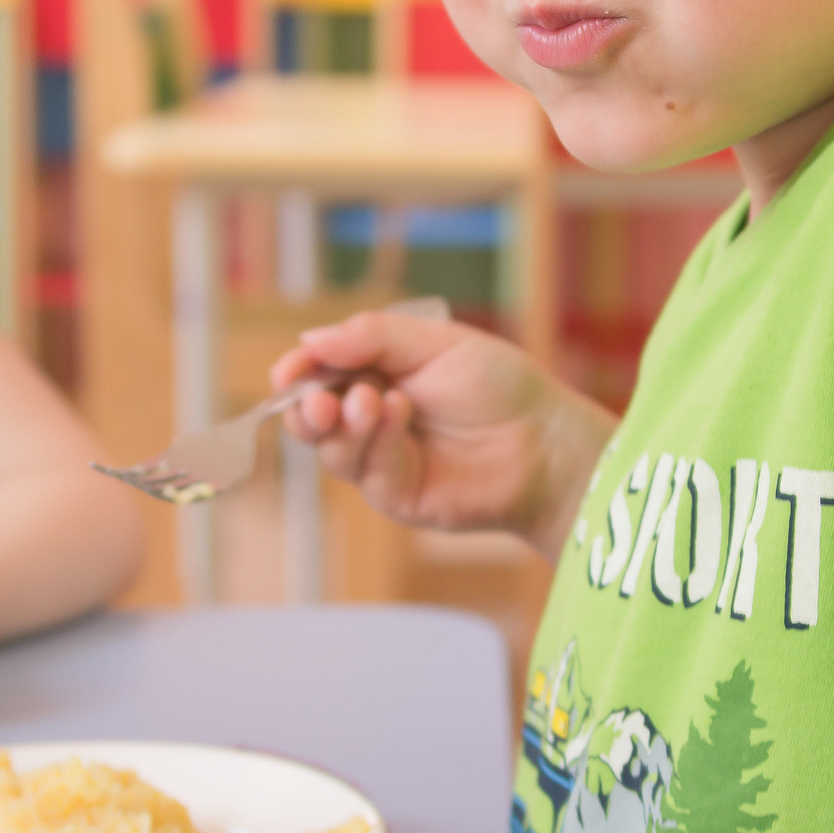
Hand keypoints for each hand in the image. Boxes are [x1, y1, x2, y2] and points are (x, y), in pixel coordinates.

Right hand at [270, 307, 614, 550]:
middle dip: (305, 407)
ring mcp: (382, 460)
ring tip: (372, 400)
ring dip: (344, 422)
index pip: (320, 373)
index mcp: (378, 375)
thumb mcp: (434, 342)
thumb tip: (309, 339)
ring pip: (332, 449)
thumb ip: (372, 337)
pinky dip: (374, 442)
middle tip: (318, 398)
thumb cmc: (500, 385)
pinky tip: (397, 415)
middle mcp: (371, 419)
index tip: (288, 370)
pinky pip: (366, 471)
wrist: (545, 440)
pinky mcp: (397, 495)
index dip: (299, 370)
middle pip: (311, 419)